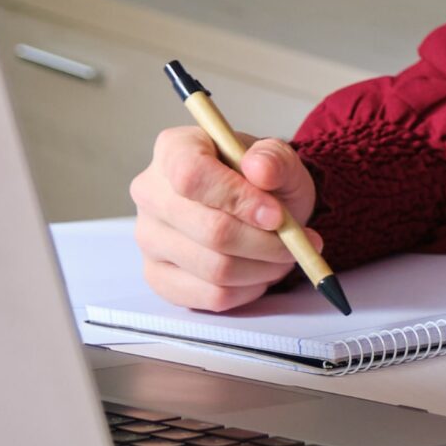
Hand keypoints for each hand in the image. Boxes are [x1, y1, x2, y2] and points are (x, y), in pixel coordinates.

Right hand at [129, 125, 319, 313]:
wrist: (253, 208)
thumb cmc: (260, 181)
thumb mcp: (278, 159)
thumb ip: (274, 158)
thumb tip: (260, 169)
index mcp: (173, 149)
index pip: (191, 175)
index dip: (237, 198)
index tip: (277, 215)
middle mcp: (150, 192)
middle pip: (209, 230)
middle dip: (265, 242)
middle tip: (297, 242)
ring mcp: (149, 238)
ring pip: (215, 268)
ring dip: (263, 268)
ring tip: (283, 255)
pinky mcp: (158, 276)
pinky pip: (211, 296)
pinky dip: (248, 290)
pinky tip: (260, 272)